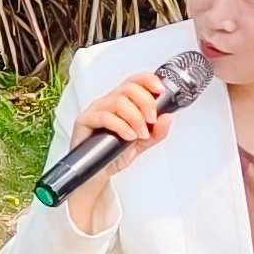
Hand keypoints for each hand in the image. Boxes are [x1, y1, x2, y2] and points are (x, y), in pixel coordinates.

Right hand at [59, 67, 184, 234]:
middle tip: (151, 120)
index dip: (148, 81)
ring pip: (118, 101)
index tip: (161, 91)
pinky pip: (104, 116)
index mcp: (122, 102)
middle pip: (128, 88)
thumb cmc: (115, 154)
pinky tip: (128, 136)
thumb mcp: (144, 142)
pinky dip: (121, 126)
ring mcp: (96, 110)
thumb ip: (158, 131)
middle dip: (146, 103)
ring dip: (135, 117)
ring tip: (140, 134)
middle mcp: (108, 102)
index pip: (135, 81)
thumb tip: (168, 117)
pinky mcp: (85, 121)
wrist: (98, 173)